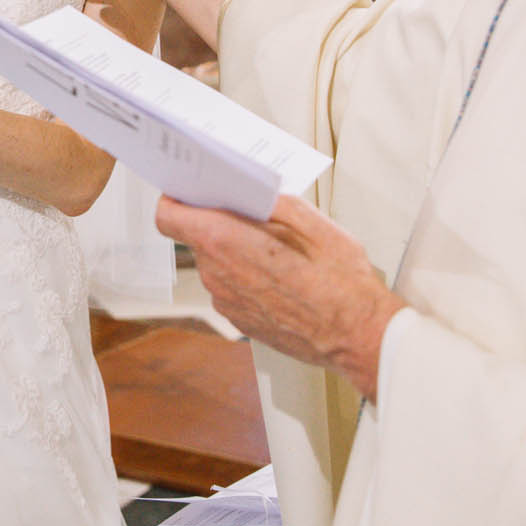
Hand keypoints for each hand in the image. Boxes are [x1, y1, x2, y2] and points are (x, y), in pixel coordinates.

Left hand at [155, 195, 405, 401]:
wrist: (357, 335)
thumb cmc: (339, 282)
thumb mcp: (310, 220)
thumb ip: (269, 200)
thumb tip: (250, 190)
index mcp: (225, 242)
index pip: (168, 216)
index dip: (177, 199)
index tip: (193, 190)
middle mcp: (217, 275)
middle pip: (197, 237)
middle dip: (219, 222)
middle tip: (251, 213)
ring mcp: (226, 302)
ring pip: (217, 263)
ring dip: (236, 251)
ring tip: (276, 247)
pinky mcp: (240, 321)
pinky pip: (232, 287)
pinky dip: (247, 276)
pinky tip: (280, 275)